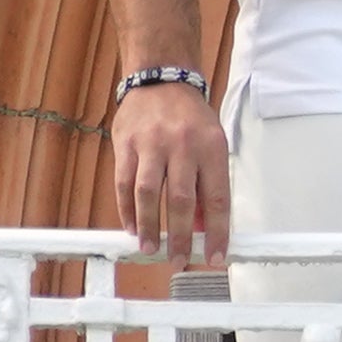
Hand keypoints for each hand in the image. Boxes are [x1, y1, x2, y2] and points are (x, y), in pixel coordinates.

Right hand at [115, 81, 229, 267]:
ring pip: (148, 194)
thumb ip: (208, 183)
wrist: (161, 81)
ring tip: (150, 249)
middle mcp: (183, 147)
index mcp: (212, 148)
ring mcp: (152, 145)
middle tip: (178, 261)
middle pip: (182, 200)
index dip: (217, 231)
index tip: (216, 257)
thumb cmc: (191, 119)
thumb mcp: (212, 144)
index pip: (217, 198)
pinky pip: (124, 183)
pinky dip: (127, 209)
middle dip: (181, 236)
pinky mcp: (125, 145)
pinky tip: (131, 227)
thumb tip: (205, 227)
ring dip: (149, 226)